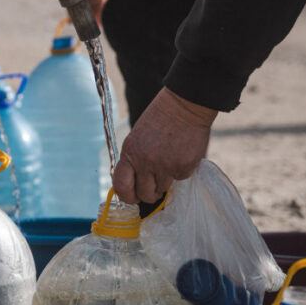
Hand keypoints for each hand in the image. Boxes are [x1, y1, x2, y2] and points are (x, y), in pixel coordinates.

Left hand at [112, 87, 216, 203]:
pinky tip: (181, 154)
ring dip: (165, 180)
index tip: (133, 198)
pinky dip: (181, 170)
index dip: (127, 196)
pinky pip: (180, 178)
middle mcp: (144, 161)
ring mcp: (164, 166)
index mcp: (130, 152)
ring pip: (162, 188)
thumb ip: (134, 160)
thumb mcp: (138, 138)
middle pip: (144, 194)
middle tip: (154, 190)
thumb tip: (134, 183)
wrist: (184, 106)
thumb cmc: (160, 120)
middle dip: (149, 195)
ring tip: (169, 161)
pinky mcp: (183, 167)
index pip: (121, 185)